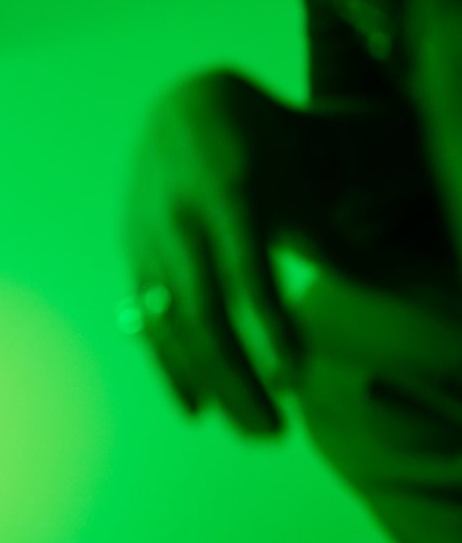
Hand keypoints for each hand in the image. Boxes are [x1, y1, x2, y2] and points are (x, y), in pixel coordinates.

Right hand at [122, 70, 315, 435]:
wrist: (184, 109)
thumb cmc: (263, 153)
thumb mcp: (303, 188)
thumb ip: (341, 246)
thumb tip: (409, 297)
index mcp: (228, 195)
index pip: (245, 273)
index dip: (268, 325)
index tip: (296, 376)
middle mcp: (179, 222)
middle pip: (202, 316)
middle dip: (237, 379)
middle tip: (274, 433)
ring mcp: (149, 243)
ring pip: (172, 328)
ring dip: (210, 386)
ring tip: (254, 429)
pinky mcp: (134, 259)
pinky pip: (149, 324)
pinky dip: (172, 368)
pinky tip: (197, 409)